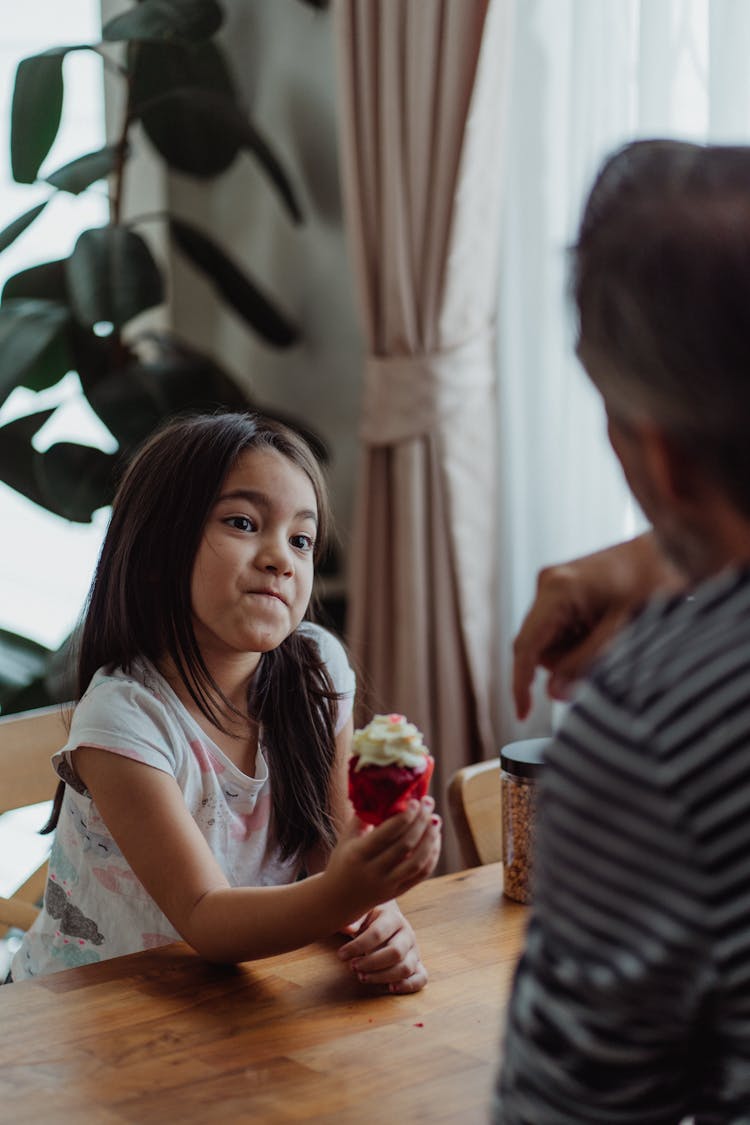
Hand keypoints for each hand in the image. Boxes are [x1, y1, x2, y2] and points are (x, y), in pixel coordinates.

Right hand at [323, 797, 441, 926]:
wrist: (338, 899)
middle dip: (421, 822)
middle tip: (429, 803)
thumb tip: (384, 794)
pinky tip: (434, 839)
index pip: (387, 834)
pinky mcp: (399, 892)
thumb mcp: (346, 838)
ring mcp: (388, 884)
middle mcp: (374, 872)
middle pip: (406, 845)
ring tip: (435, 820)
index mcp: (358, 855)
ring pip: (417, 862)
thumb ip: (363, 817)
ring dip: (430, 839)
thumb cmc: (343, 861)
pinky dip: (432, 855)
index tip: (415, 800)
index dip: (405, 816)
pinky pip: (421, 874)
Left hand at [338, 901, 427, 993]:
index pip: (378, 933)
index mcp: (393, 918)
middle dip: (371, 963)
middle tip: (352, 967)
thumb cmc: (369, 918)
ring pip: (406, 968)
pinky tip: (390, 988)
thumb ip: (354, 919)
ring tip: (362, 977)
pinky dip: (408, 986)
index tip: (341, 954)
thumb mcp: (361, 913)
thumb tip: (347, 928)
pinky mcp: (417, 965)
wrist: (384, 917)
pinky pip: (421, 978)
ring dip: (383, 977)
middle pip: (395, 953)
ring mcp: (414, 951)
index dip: (358, 946)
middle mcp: (407, 934)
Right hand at [512, 533, 682, 718]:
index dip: (520, 683)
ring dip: (576, 652)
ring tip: (613, 634)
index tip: (523, 715)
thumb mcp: (625, 627)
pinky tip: (607, 627)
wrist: (671, 547)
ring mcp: (554, 585)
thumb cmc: (653, 580)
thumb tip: (554, 694)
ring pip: (550, 642)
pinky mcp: (564, 590)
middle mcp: (548, 585)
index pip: (526, 646)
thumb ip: (588, 662)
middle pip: (538, 647)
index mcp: (557, 589)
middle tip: (607, 656)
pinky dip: (581, 640)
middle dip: (566, 664)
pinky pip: (560, 629)